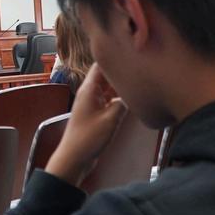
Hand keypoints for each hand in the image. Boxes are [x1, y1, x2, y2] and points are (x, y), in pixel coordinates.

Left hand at [45, 65, 126, 186]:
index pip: (101, 65)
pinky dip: (118, 99)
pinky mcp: (95, 113)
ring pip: (109, 88)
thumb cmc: (87, 139)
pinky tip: (130, 102)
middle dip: (121, 73)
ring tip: (138, 84)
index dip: (115, 59)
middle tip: (140, 70)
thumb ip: (123, 103)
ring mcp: (92, 103)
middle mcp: (89, 93)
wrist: (74, 158)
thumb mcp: (110, 119)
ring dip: (120, 88)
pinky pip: (108, 100)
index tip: (130, 56)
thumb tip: (133, 94)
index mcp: (89, 89)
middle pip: (106, 76)